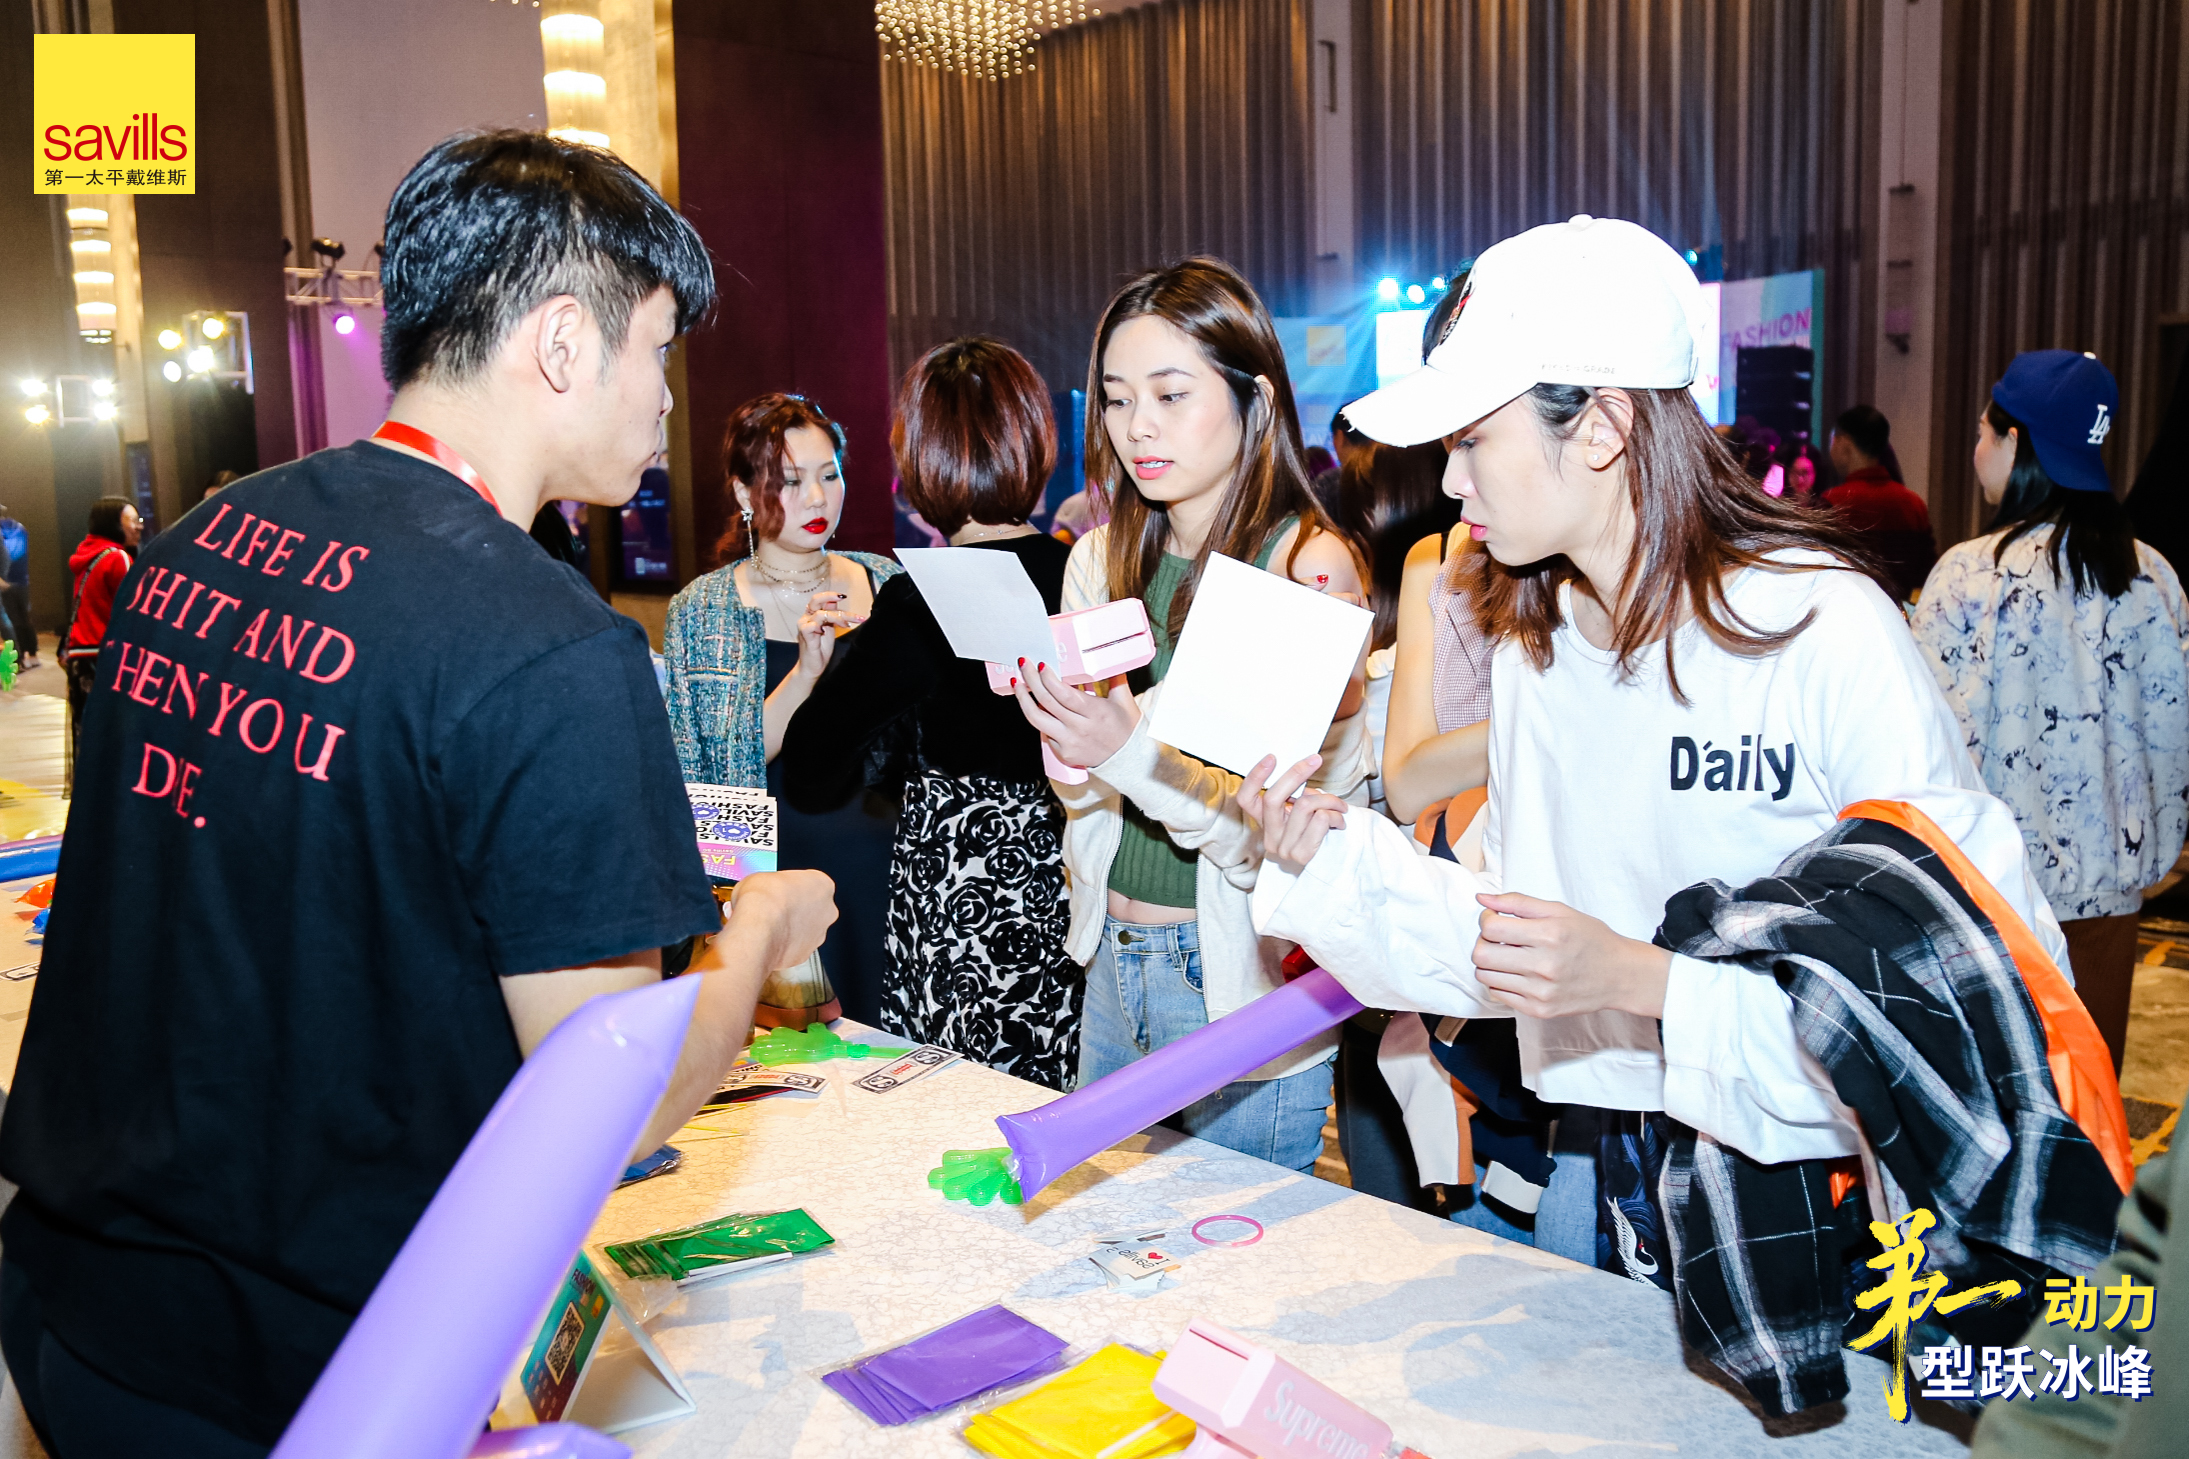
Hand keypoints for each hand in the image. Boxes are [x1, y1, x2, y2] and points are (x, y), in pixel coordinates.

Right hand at [727, 869, 837, 971]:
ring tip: (768, 926)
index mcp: (822, 884)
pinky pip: (795, 948)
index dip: (791, 886)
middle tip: (774, 908)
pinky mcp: (805, 955)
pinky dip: (784, 946)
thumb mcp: (760, 877)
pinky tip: (768, 940)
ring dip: (791, 928)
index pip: (810, 881)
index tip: (779, 888)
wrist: (756, 931)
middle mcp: (827, 910)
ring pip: (806, 930)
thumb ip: (769, 884)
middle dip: (795, 908)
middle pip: (813, 907)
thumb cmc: (762, 901)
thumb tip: (760, 888)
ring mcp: (819, 935)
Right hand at [794, 592, 864, 678]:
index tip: (845, 596)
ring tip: (846, 624)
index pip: (821, 600)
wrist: (813, 667)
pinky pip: (810, 626)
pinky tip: (825, 631)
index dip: (832, 596)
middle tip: (843, 597)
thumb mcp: (830, 629)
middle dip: (830, 596)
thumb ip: (833, 616)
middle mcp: (807, 618)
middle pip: (815, 600)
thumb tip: (836, 601)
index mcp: (813, 615)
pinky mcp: (805, 637)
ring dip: (836, 617)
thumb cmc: (821, 648)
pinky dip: (819, 626)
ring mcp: (805, 627)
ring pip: (819, 614)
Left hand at [1010, 661, 1138, 771]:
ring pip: (1037, 719)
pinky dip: (1038, 717)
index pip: (1064, 694)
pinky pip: (1044, 732)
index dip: (1048, 679)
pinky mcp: (1063, 753)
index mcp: (1096, 712)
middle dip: (1032, 680)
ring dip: (1023, 699)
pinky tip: (1033, 704)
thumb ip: (1115, 678)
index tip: (1041, 665)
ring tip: (1017, 684)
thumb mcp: (1124, 701)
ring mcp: (1069, 742)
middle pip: (1047, 702)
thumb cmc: (1126, 730)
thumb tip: (1109, 657)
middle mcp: (1080, 728)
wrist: (1128, 760)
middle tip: (1024, 665)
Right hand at [1235, 753, 1345, 874]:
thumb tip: (1305, 770)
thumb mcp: (1300, 812)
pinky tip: (1339, 820)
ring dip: (1328, 799)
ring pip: (1305, 805)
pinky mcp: (1302, 855)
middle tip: (1315, 760)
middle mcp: (1270, 836)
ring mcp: (1284, 848)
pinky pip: (1320, 819)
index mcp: (1264, 823)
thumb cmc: (1316, 833)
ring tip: (1338, 805)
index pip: (1246, 799)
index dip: (1255, 777)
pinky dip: (1335, 814)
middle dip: (1296, 773)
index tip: (1272, 758)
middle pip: (1273, 798)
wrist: (1332, 866)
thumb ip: (1295, 796)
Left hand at [1469, 892, 1670, 1019]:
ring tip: (1510, 955)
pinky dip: (1501, 981)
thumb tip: (1482, 898)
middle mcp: (1544, 966)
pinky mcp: (1539, 1010)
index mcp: (1550, 935)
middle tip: (1499, 938)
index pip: (1491, 928)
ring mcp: (1541, 992)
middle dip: (1483, 942)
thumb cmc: (1591, 939)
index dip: (1486, 919)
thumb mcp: (1559, 911)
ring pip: (1485, 976)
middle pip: (1481, 955)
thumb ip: (1518, 902)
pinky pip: (1498, 994)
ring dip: (1490, 963)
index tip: (1495, 918)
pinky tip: (1519, 973)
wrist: (1620, 976)